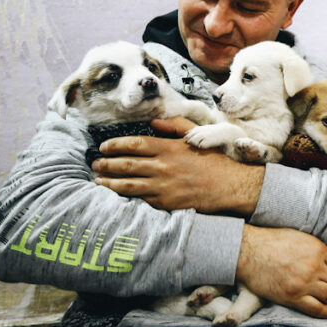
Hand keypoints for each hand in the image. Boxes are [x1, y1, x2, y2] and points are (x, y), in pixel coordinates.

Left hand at [92, 117, 262, 214]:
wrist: (231, 187)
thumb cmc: (215, 161)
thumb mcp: (198, 136)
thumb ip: (175, 126)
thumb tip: (154, 122)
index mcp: (170, 148)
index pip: (135, 144)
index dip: (115, 145)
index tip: (104, 147)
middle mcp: (164, 167)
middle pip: (126, 164)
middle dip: (106, 164)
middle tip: (95, 164)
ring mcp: (163, 187)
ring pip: (128, 185)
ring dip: (109, 182)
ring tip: (98, 180)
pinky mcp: (166, 203)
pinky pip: (140, 199)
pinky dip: (125, 196)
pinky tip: (116, 194)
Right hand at [236, 225, 326, 317]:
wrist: (249, 252)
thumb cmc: (271, 241)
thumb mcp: (299, 237)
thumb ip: (314, 248)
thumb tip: (324, 258)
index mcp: (318, 250)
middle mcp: (315, 267)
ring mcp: (304, 283)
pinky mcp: (293, 297)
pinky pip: (315, 308)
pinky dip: (326, 312)